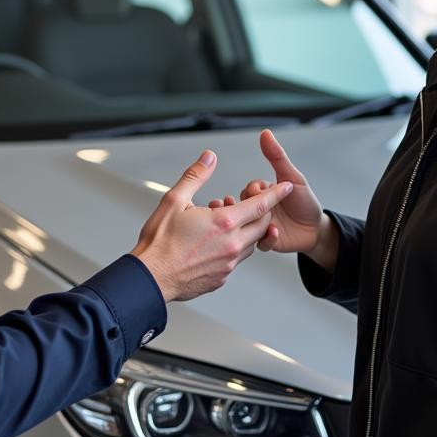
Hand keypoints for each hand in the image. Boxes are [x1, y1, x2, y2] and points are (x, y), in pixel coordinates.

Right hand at [131, 150, 292, 301]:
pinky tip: (218, 242)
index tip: (286, 186)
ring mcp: (228, 264)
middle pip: (261, 225)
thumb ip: (196, 176)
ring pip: (251, 244)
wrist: (150, 279)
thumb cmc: (159, 242)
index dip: (275, 194)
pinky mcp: (221, 277)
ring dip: (248, 230)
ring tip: (231, 220)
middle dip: (263, 212)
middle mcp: (232, 245)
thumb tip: (209, 158)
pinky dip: (235, 247)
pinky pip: (236, 259)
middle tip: (255, 202)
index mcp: (223, 223)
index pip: (259, 205)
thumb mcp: (174, 200)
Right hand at [209, 130, 330, 259]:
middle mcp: (259, 211)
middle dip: (244, 208)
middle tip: (252, 207)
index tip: (257, 191)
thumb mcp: (292, 177)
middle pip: (244, 209)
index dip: (252, 191)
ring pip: (247, 227)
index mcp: (262, 194)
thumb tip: (266, 134)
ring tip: (260, 221)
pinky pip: (261, 243)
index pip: (249, 190)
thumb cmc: (305, 202)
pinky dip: (267, 238)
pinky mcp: (267, 242)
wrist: (317, 229)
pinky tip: (275, 231)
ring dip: (250, 224)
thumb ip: (277, 157)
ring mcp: (262, 227)